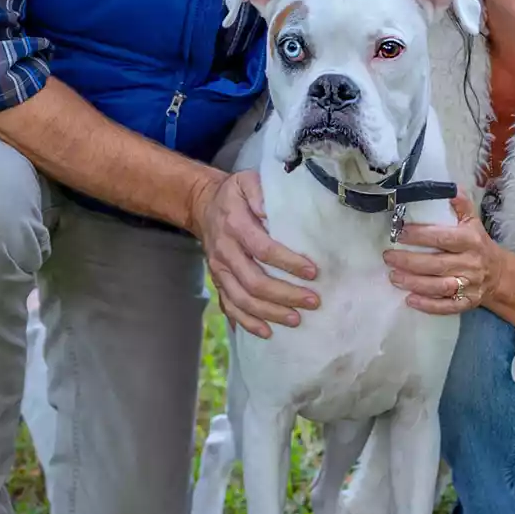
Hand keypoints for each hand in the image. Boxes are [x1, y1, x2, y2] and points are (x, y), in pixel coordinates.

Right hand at [190, 171, 319, 339]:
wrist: (202, 205)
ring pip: (242, 300)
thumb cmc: (234, 195)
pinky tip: (267, 332)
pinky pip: (230, 306)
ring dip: (270, 313)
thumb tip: (278, 211)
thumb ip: (263, 193)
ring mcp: (219, 270)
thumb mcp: (247, 181)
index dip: (287, 263)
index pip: (263, 249)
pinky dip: (247, 322)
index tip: (312, 272)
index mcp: (235, 225)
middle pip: (254, 281)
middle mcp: (225, 251)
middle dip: (285, 295)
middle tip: (312, 301)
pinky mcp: (218, 281)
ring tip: (296, 319)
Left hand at [382, 196, 498, 314]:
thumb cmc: (479, 244)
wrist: (499, 274)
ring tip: (393, 277)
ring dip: (414, 283)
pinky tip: (410, 300)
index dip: (420, 235)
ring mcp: (469, 285)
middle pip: (436, 264)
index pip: (443, 237)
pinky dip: (428, 305)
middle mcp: (470, 263)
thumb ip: (461, 205)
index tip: (399, 232)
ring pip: (439, 286)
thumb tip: (449, 188)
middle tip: (388, 256)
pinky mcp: (467, 302)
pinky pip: (447, 306)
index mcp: (470, 240)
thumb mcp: (473, 222)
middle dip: (409, 261)